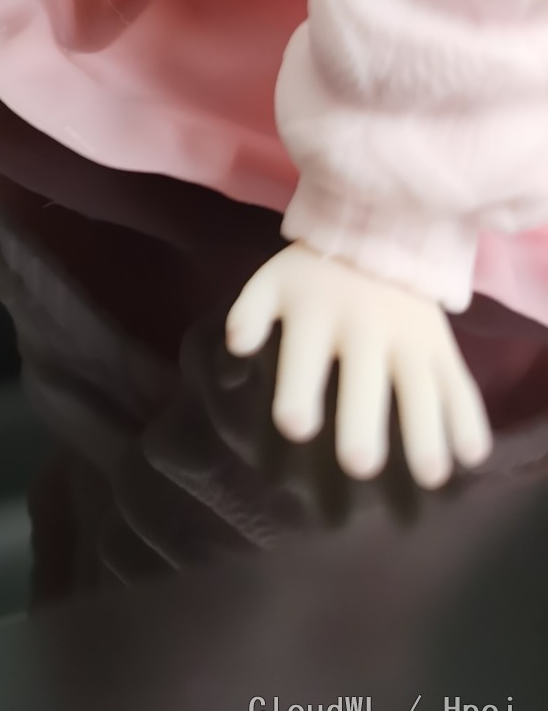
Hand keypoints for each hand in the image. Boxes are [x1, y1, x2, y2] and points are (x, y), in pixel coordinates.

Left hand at [225, 243, 491, 488]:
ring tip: (430, 475)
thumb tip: (237, 344)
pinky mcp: (442, 348)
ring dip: (426, 431)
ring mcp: (411, 338)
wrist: (379, 235)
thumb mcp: (271, 282)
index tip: (295, 427)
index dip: (298, 388)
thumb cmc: (313, 278)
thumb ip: (249, 313)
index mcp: (317, 314)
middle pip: (365, 379)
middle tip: (360, 465)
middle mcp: (366, 327)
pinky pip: (460, 384)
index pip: (305, 355)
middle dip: (362, 420)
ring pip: (420, 388)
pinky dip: (468, 418)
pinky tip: (473, 455)